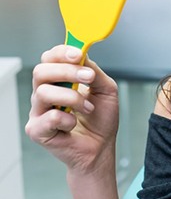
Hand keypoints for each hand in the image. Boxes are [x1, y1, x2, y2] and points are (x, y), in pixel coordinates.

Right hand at [25, 45, 118, 174]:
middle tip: (89, 77)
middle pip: (41, 71)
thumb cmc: (101, 118)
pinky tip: (74, 124)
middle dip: (67, 71)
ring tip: (88, 107)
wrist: (102, 146)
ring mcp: (39, 111)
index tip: (79, 54)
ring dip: (72, 98)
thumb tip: (83, 56)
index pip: (50, 58)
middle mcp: (45, 92)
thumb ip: (94, 71)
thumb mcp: (106, 89)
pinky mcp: (37, 130)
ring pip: (43, 92)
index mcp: (60, 79)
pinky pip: (48, 118)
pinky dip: (67, 120)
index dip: (62, 52)